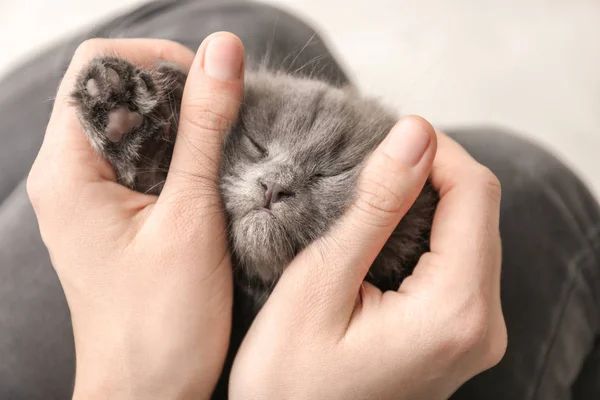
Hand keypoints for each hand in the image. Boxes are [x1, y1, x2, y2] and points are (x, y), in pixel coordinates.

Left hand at [27, 33, 244, 398]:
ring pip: (136, 125)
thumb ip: (204, 130)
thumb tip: (221, 53)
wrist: (147, 393)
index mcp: (69, 171)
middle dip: (177, 93)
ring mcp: (90, 195)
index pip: (99, 69)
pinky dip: (182, 154)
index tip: (209, 85)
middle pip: (118, 92)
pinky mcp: (114, 213)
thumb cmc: (162, 325)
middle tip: (226, 121)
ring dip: (184, 125)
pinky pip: (144, 159)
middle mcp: (69, 175)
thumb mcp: (191, 218)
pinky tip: (213, 176)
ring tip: (225, 151)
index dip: (156, 62)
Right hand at [229, 117, 506, 398]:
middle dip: (430, 169)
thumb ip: (375, 208)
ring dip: (428, 196)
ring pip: (471, 231)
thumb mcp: (320, 285)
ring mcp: (475, 333)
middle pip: (479, 209)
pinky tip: (386, 225)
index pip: (474, 192)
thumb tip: (414, 135)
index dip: (434, 148)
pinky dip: (428, 229)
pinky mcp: (458, 334)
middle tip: (371, 157)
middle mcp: (481, 324)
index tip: (384, 134)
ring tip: (372, 187)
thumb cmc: (288, 381)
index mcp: (454, 310)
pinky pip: (460, 261)